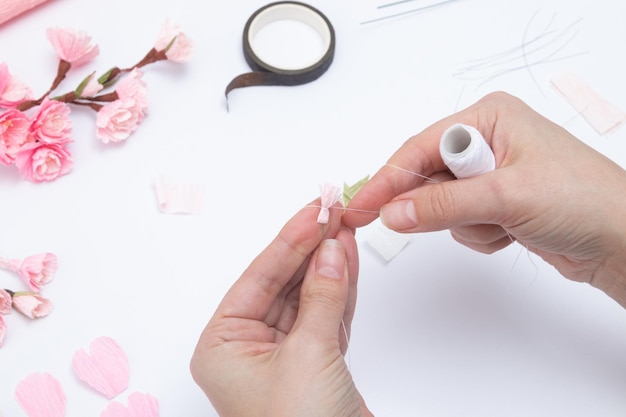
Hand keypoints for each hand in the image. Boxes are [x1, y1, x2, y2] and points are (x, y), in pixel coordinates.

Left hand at [190, 200, 373, 416]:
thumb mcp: (310, 355)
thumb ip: (322, 298)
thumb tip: (331, 250)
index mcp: (224, 346)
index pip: (258, 278)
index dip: (288, 242)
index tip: (313, 211)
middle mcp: (248, 348)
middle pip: (283, 283)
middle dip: (310, 248)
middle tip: (332, 212)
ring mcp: (284, 354)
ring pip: (307, 296)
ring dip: (328, 264)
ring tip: (344, 227)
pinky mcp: (316, 362)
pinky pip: (326, 315)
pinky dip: (340, 289)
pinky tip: (348, 259)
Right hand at [344, 92, 625, 307]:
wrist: (622, 240)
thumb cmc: (584, 200)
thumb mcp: (506, 196)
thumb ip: (442, 204)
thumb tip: (393, 212)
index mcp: (489, 118)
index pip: (419, 147)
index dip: (389, 179)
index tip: (362, 206)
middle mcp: (488, 141)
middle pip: (427, 177)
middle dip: (438, 206)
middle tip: (455, 219)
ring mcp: (492, 174)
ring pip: (441, 205)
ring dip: (466, 224)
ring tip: (504, 223)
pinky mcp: (496, 202)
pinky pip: (460, 222)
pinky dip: (479, 235)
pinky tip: (511, 232)